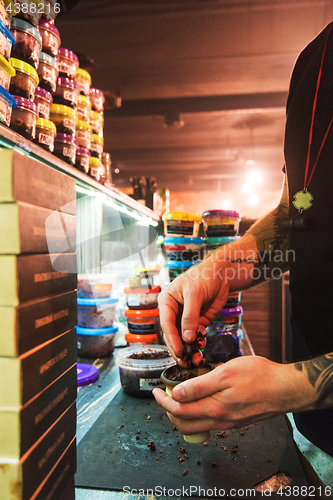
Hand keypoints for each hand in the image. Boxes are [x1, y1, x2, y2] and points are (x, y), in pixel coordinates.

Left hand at [153, 356, 316, 432]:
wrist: (285, 389)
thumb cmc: (259, 376)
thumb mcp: (226, 373)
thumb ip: (199, 386)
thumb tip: (176, 394)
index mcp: (214, 409)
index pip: (178, 410)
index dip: (162, 401)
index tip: (155, 390)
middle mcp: (219, 421)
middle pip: (183, 424)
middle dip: (169, 410)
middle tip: (164, 394)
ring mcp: (227, 424)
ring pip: (195, 426)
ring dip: (182, 414)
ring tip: (178, 396)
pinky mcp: (235, 422)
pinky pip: (208, 424)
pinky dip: (196, 415)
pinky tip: (198, 400)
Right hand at [159, 259, 229, 366]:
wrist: (222, 275)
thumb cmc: (204, 277)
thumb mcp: (194, 294)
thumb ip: (190, 316)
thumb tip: (186, 338)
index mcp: (167, 302)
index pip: (167, 323)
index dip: (172, 339)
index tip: (179, 351)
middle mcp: (174, 311)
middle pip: (173, 334)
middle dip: (179, 348)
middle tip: (184, 362)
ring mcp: (186, 318)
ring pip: (184, 338)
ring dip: (188, 349)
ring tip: (194, 360)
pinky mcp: (198, 322)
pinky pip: (195, 336)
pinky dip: (198, 344)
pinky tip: (201, 349)